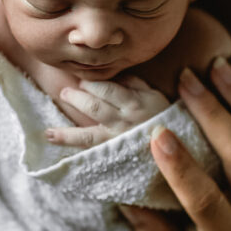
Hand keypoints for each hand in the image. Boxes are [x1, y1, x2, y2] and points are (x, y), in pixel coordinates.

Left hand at [45, 76, 169, 147]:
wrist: (181, 149)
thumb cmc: (165, 117)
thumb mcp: (154, 95)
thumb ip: (134, 84)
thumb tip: (114, 76)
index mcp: (136, 104)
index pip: (108, 90)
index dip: (92, 84)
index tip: (82, 80)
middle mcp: (125, 123)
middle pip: (95, 108)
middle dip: (77, 98)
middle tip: (64, 92)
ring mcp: (119, 140)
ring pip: (89, 136)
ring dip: (67, 134)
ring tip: (49, 134)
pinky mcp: (116, 154)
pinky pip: (93, 151)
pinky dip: (74, 150)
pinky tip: (57, 146)